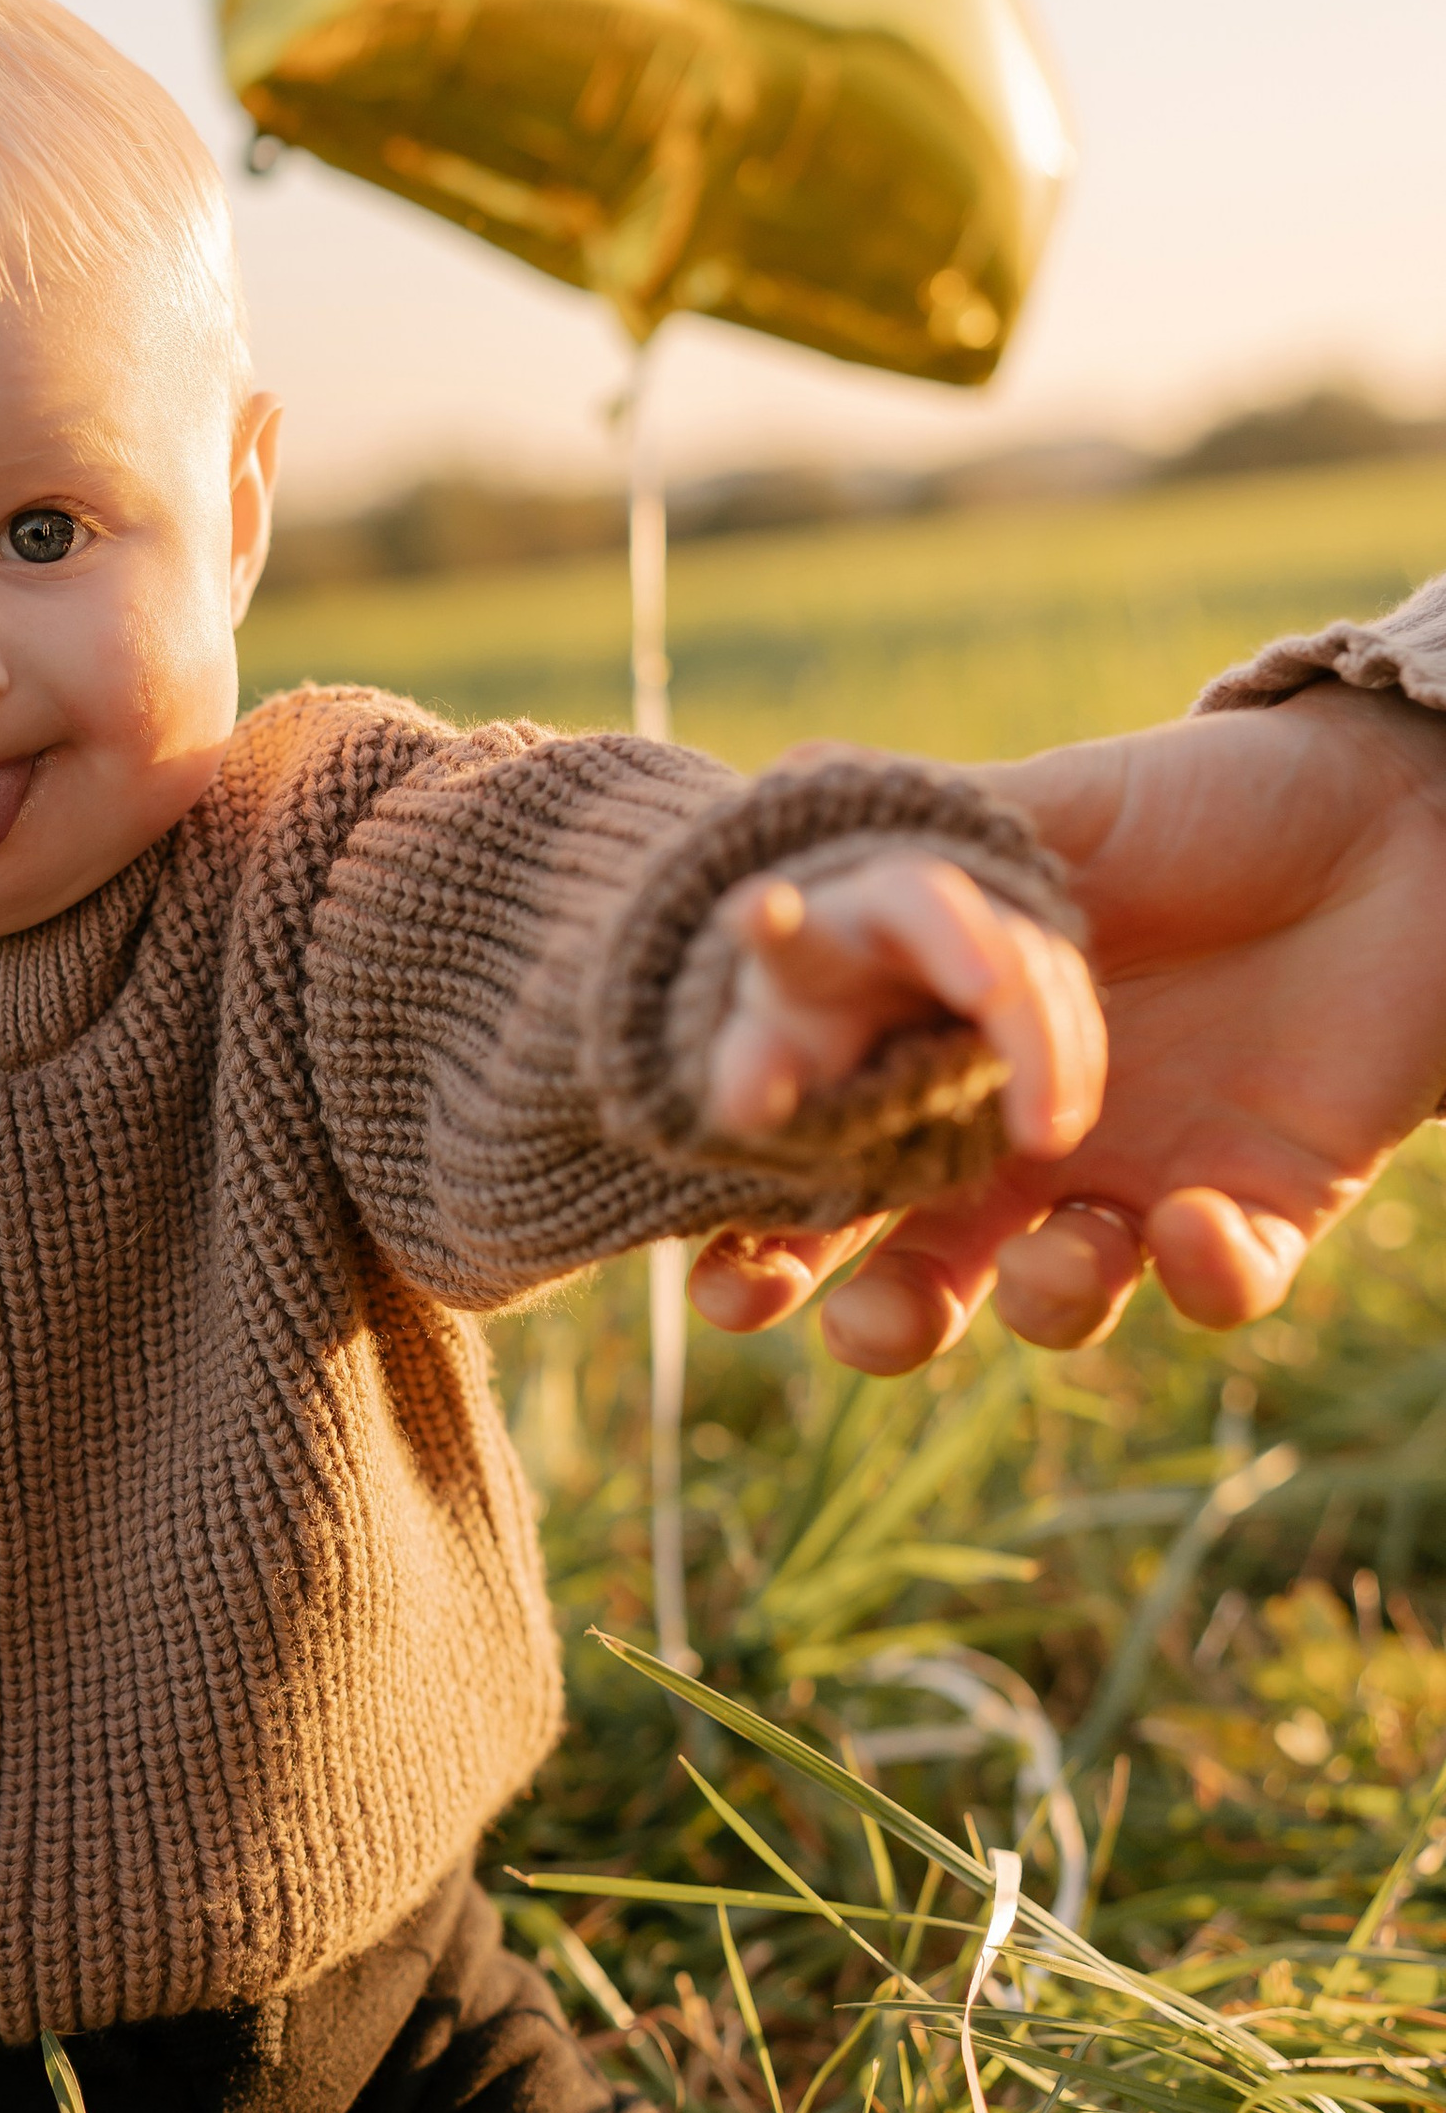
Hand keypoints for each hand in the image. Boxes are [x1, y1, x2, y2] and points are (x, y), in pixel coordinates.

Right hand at [693, 686, 1445, 1371]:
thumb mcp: (1052, 810)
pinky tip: (1198, 1224)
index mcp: (949, 1038)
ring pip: (1052, 1293)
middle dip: (870, 1309)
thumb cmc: (1211, 796)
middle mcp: (1024, 1127)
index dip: (766, 1196)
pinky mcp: (1258, 1207)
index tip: (734, 1218)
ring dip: (1042, 1299)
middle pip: (913, 1259)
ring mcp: (1139, 1173)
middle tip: (846, 1317)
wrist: (1405, 814)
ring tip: (1065, 1251)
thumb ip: (914, 858)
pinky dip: (1203, 1275)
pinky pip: (1218, 1284)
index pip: (832, 1136)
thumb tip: (757, 879)